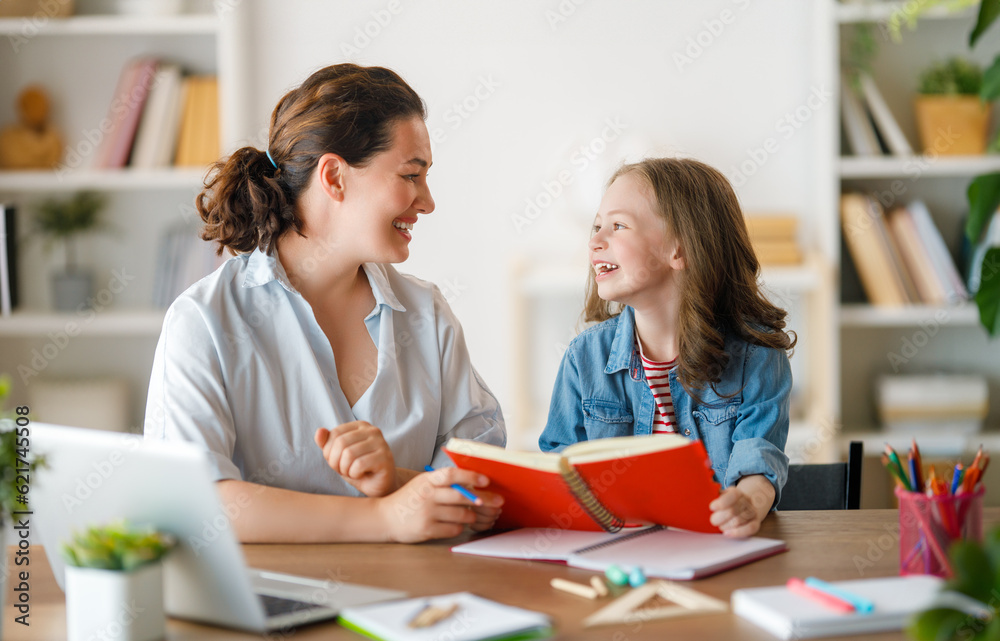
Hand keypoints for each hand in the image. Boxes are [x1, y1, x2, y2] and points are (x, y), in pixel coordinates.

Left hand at [315, 423, 395, 496]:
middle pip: (341, 442)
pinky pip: (359, 465)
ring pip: (349, 454)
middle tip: (343, 470)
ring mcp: (381, 443)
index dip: (329, 452)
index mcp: (361, 426)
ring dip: (345, 469)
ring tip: (352, 472)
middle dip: (336, 462)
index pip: (335, 433)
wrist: (378, 485)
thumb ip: (327, 443)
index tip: (336, 462)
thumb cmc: (358, 469)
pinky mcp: (385, 458)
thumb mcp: (338, 456)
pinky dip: (354, 474)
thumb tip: (319, 431)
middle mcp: (372, 431)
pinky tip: (361, 475)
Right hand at [376, 468, 501, 542]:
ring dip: (471, 516)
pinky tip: (455, 524)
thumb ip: (442, 482)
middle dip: (484, 499)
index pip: (451, 474)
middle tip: (497, 501)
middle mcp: (427, 495)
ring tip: (470, 515)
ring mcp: (427, 513)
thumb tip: (472, 482)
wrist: (385, 518)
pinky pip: (453, 529)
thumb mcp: (422, 483)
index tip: (486, 480)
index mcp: (427, 480)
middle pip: (462, 496)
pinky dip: (459, 527)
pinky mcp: (427, 529)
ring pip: (461, 515)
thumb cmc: (409, 499)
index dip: (470, 476)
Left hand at [709, 486, 762, 537]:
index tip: (711, 508)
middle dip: (719, 518)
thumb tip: (704, 496)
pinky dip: (737, 532)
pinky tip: (726, 533)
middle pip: (733, 510)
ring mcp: (752, 512)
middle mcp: (746, 501)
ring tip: (720, 526)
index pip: (733, 495)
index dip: (721, 502)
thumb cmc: (727, 503)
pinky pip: (750, 529)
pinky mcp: (755, 523)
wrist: (746, 506)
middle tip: (713, 520)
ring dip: (725, 526)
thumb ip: (714, 496)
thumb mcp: (721, 495)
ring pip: (738, 521)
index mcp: (737, 492)